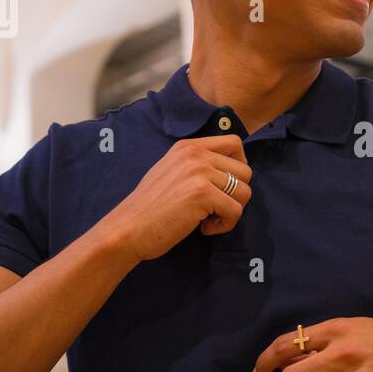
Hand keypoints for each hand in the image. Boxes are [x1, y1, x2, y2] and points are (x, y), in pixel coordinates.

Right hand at [98, 134, 252, 260]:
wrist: (127, 229)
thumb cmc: (150, 208)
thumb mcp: (172, 172)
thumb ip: (197, 165)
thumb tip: (232, 170)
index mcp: (188, 146)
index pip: (235, 142)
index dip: (239, 166)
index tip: (226, 186)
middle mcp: (195, 154)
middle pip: (245, 171)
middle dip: (236, 195)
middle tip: (214, 209)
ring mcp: (199, 172)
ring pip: (245, 192)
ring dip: (230, 211)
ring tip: (207, 219)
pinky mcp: (202, 194)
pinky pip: (235, 211)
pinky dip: (225, 225)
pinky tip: (204, 228)